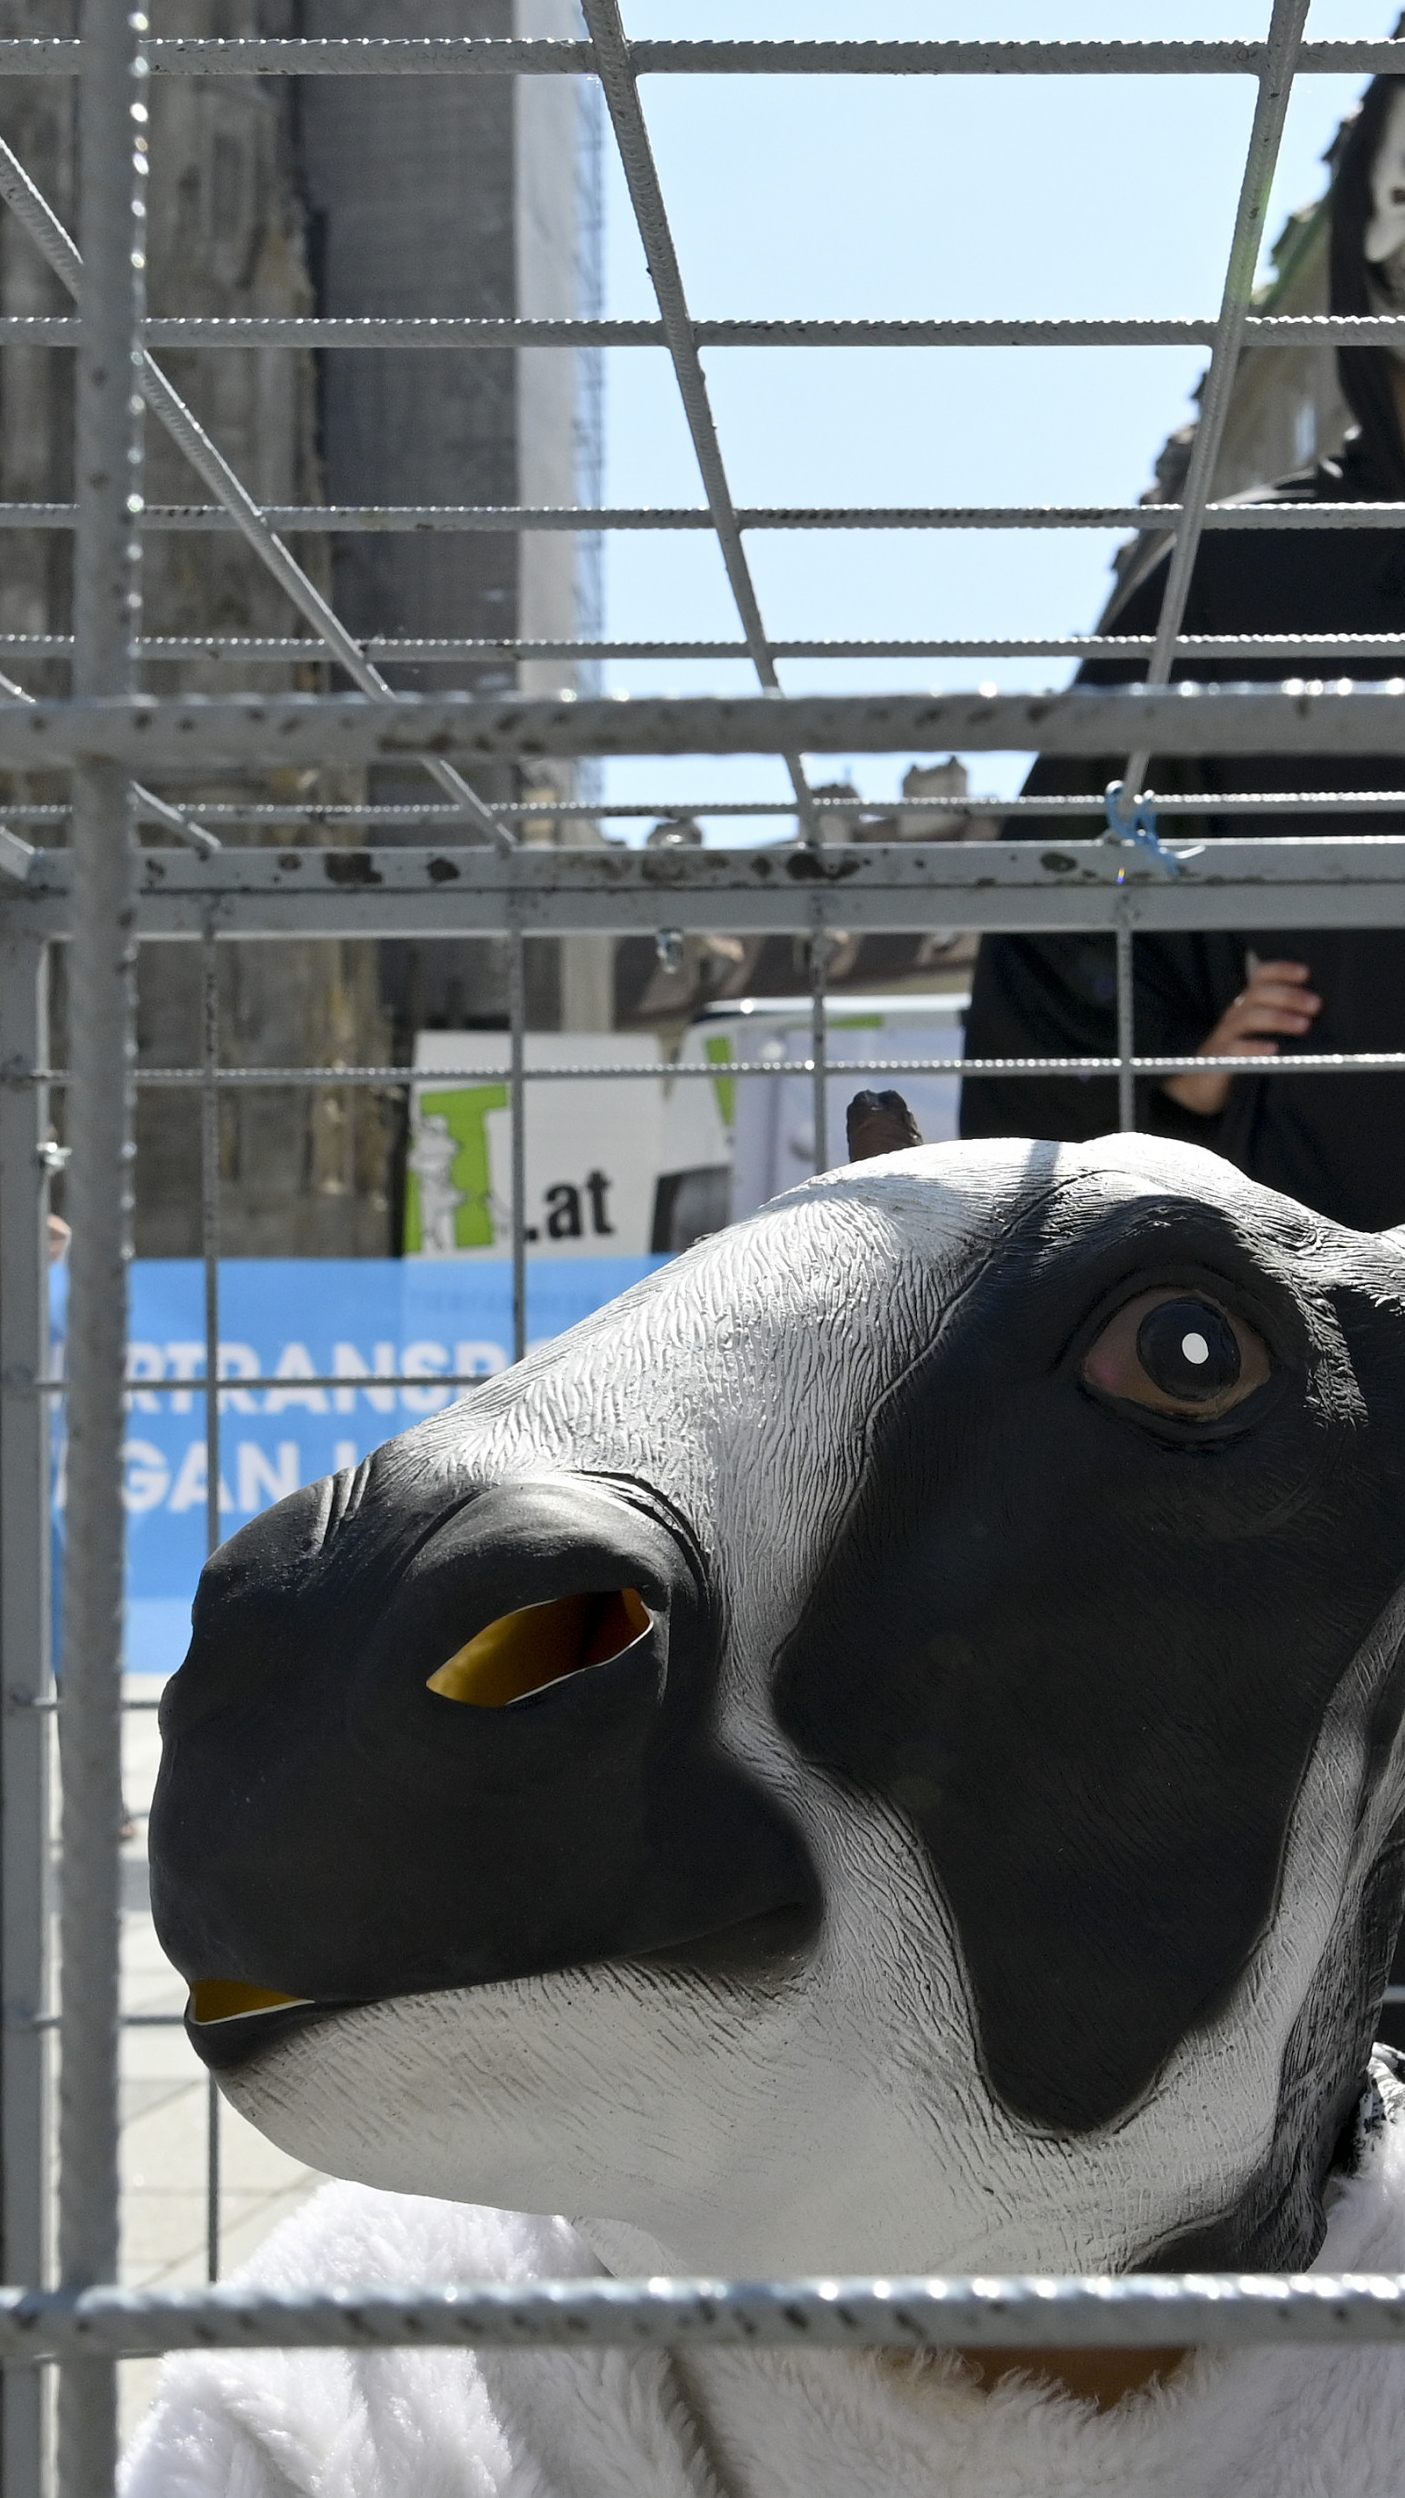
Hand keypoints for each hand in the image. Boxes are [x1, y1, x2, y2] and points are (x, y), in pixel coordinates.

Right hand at [1162, 959, 1320, 1118]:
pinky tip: (1273, 1049)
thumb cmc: (1240, 1055)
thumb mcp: (1258, 1033)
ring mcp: (1224, 1036)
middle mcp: (1234, 1014)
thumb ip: (1281, 1020)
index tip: (1306, 973)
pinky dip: (1253, 1047)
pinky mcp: (1218, 1060)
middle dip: (1289, 996)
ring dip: (1278, 1019)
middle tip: (1316, 1005)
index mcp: (1246, 1005)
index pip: (1260, 977)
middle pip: (1258, 994)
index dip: (1281, 970)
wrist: (1200, 1084)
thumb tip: (1319, 1015)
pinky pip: (1234, 1049)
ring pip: (1249, 1018)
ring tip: (1303, 1025)